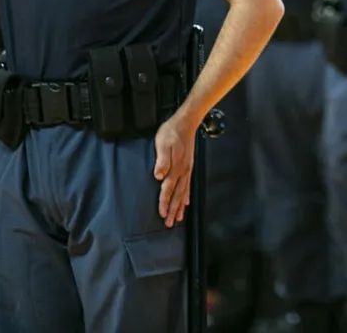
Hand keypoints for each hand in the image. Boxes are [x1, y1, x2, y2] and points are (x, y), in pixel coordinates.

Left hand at [153, 112, 197, 226]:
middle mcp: (183, 171)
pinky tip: (186, 201)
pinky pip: (188, 185)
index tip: (162, 214)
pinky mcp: (188, 166)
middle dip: (173, 209)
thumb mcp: (162, 144)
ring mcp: (187, 169)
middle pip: (177, 194)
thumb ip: (162, 160)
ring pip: (183, 192)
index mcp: (176, 167)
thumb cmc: (172, 132)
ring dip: (180, 206)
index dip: (165, 202)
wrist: (186, 122)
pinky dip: (187, 195)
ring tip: (178, 218)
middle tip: (169, 223)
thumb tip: (158, 175)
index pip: (168, 188)